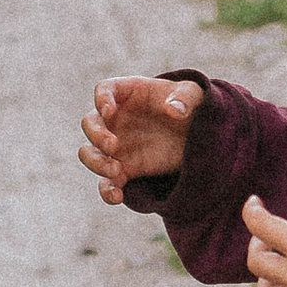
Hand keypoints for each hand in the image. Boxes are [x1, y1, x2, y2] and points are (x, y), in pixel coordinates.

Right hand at [78, 74, 204, 205]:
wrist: (196, 134)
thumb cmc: (191, 106)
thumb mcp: (195, 94)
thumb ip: (185, 97)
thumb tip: (173, 110)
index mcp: (128, 94)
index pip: (104, 90)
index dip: (102, 99)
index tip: (109, 111)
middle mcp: (115, 119)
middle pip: (90, 123)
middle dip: (96, 135)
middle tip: (113, 146)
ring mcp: (117, 145)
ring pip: (90, 153)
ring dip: (96, 163)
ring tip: (115, 171)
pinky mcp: (126, 169)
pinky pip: (108, 182)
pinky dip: (107, 191)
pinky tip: (117, 196)